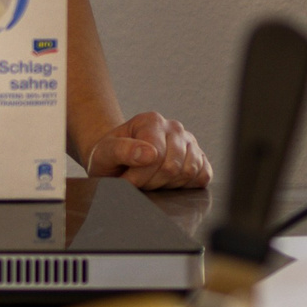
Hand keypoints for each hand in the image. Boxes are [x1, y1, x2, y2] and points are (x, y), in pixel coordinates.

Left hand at [82, 111, 210, 188]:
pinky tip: (167, 181)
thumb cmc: (110, 156)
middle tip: (137, 181)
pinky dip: (186, 185)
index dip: (138, 175)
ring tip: (150, 179)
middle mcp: (174, 127)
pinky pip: (202, 176)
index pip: (155, 156)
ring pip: (188, 172)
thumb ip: (121, 150)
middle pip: (172, 167)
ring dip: (166, 185)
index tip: (125, 180)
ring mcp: (189, 142)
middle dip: (151, 182)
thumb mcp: (104, 153)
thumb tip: (150, 154)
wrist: (117, 160)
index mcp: (151, 121)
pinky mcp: (200, 157)